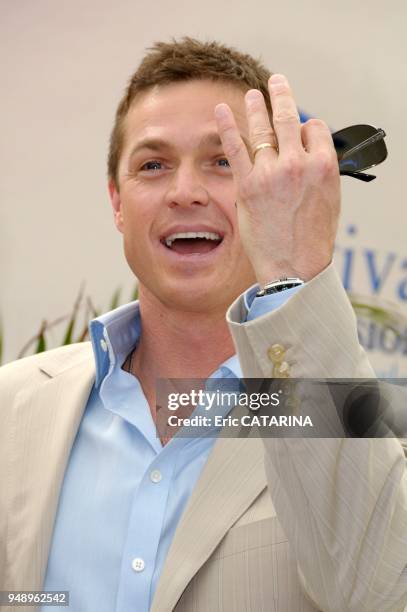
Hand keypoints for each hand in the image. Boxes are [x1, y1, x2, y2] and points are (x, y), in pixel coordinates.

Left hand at [214, 74, 340, 283]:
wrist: (294, 267)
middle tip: (277, 81)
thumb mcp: (330, 199)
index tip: (299, 133)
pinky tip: (221, 110)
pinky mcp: (247, 185)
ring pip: (263, 128)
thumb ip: (318, 171)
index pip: (313, 129)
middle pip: (288, 119)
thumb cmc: (313, 238)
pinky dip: (227, 126)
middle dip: (282, 95)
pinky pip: (236, 148)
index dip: (306, 129)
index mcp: (323, 165)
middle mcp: (297, 163)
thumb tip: (305, 151)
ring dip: (257, 105)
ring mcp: (270, 173)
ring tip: (254, 93)